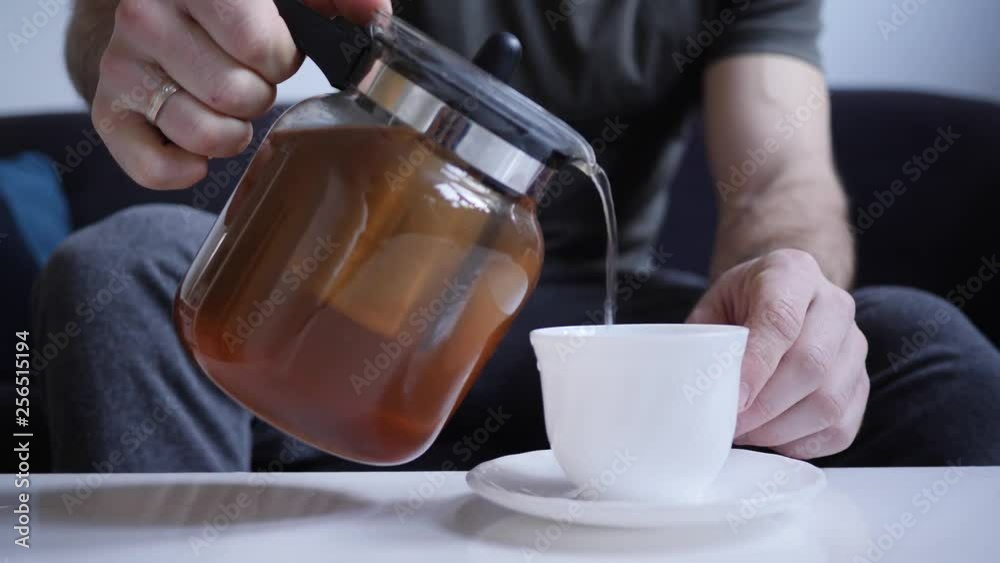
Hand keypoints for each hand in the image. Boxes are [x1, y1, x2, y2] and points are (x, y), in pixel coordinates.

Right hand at [94, 0, 389, 188]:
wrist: (158, 5)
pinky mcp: (108, 109)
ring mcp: (122, 65)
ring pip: (204, 134)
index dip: (280, 58)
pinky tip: (196, 150)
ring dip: (231, 132)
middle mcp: (147, 17)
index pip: (258, 46)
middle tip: (247, 77)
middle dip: (258, 94)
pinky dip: (182, 170)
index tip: (273, 48)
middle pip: (236, 95)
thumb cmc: (231, 3)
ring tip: (226, 105)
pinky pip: (151, 166)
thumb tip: (373, 16)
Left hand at [687, 249, 868, 458]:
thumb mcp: (714, 306)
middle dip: (764, 406)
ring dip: (781, 430)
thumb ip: (706, 341)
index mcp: (792, 272)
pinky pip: (840, 427)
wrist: (780, 297)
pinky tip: (772, 439)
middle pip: (811, 364)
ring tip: (746, 434)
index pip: (781, 320)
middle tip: (730, 424)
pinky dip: (802, 443)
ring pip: (830, 401)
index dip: (756, 366)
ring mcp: (855, 344)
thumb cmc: (740, 304)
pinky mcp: (860, 381)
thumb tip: (699, 393)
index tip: (733, 399)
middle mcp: (834, 304)